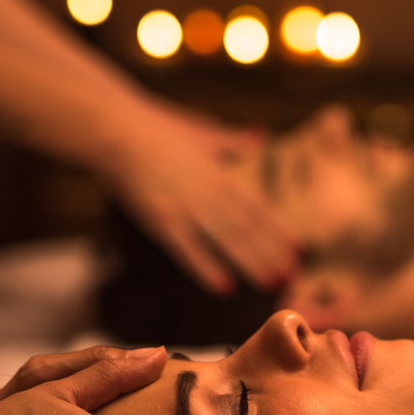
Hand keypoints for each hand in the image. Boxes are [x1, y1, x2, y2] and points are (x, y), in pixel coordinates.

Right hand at [110, 109, 298, 294]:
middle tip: (293, 275)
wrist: (114, 129)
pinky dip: (206, 268)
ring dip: (250, 263)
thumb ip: (232, 140)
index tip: (299, 247)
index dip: (278, 228)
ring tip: (270, 283)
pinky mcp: (159, 220)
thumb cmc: (157, 127)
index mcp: (219, 171)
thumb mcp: (201, 131)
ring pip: (226, 239)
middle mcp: (207, 191)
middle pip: (247, 226)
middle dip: (271, 252)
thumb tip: (260, 135)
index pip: (256, 205)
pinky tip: (225, 287)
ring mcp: (185, 207)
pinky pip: (187, 250)